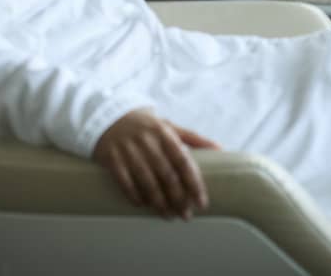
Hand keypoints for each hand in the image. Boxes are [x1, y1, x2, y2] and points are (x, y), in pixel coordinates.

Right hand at [94, 109, 219, 219]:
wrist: (110, 117)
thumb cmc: (147, 126)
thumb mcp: (170, 126)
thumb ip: (193, 138)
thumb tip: (220, 149)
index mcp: (165, 134)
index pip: (183, 162)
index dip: (194, 184)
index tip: (201, 202)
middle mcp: (147, 142)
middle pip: (167, 175)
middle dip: (178, 198)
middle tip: (186, 215)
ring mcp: (128, 150)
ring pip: (147, 182)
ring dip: (159, 202)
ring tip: (169, 215)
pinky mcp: (112, 158)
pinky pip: (124, 182)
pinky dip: (135, 195)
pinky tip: (144, 205)